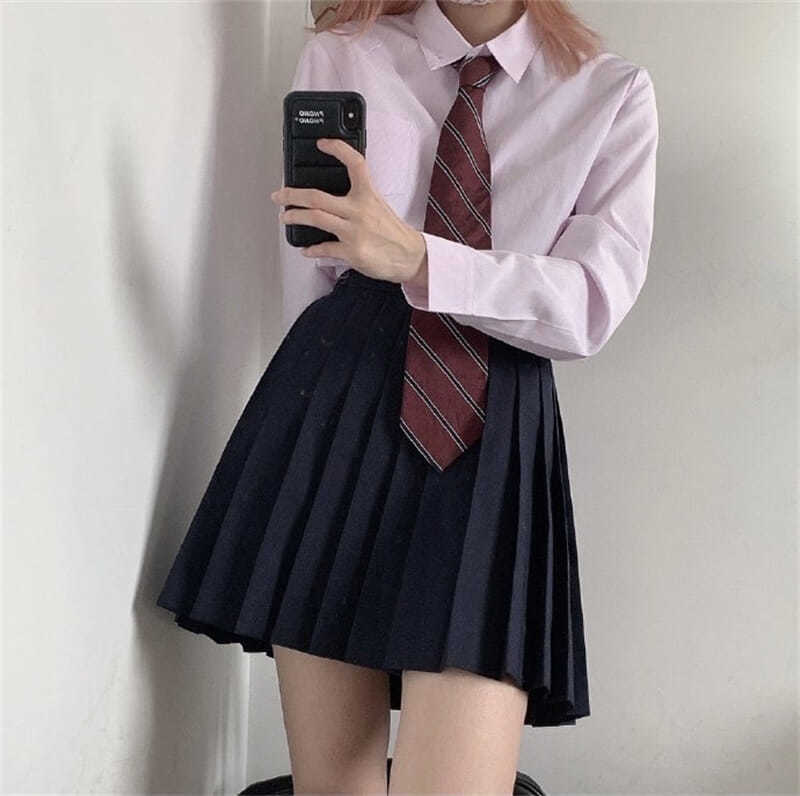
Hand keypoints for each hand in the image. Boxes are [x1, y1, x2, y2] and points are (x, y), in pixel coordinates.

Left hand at [270, 138, 426, 284]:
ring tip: (285, 216)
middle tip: (279, 195)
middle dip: (292, 194)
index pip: (354, 163)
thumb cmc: (392, 232)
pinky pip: (324, 248)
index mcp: (368, 195)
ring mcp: (354, 232)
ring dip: (294, 216)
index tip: (322, 143)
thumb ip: (358, 198)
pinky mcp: (352, 252)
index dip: (338, 149)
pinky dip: (312, 249)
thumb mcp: (378, 206)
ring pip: (315, 218)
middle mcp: (359, 210)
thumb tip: (332, 198)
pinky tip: (306, 249)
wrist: (409, 256)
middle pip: (317, 197)